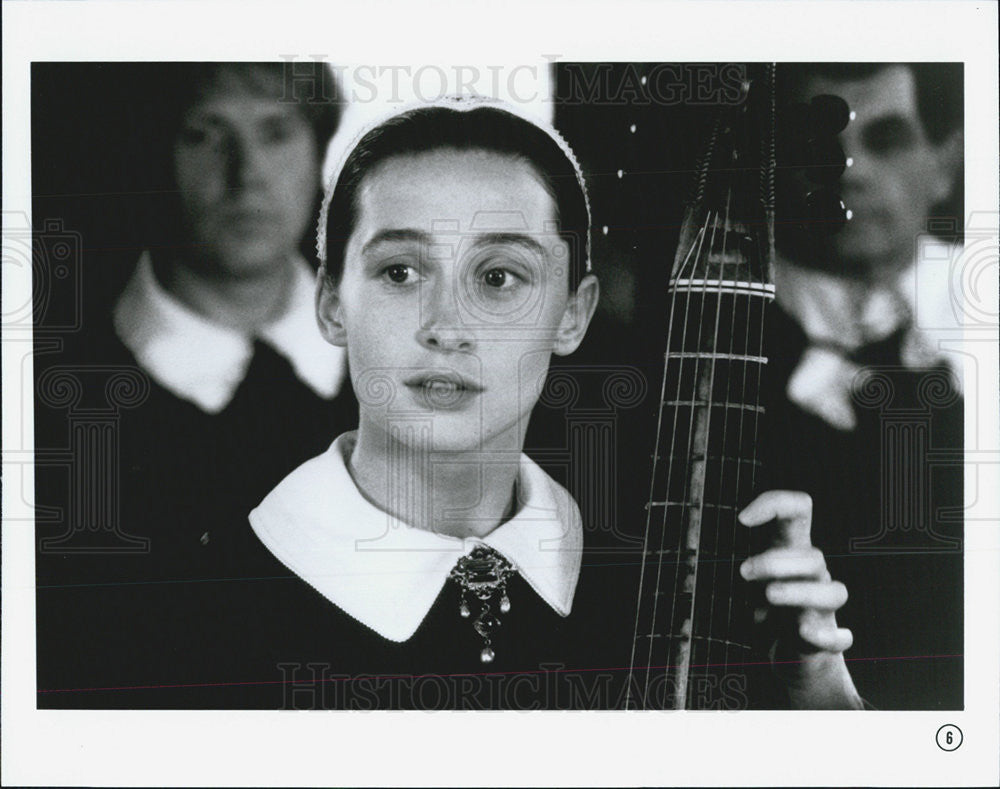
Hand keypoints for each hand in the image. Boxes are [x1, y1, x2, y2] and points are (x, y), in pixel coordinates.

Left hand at [738, 490, 863, 708]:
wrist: (788, 659)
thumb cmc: (766, 612)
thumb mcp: (748, 580)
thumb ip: (737, 559)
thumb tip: (707, 545)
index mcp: (790, 553)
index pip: (798, 511)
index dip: (776, 504)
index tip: (742, 519)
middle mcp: (813, 577)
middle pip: (814, 557)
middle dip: (775, 562)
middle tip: (743, 572)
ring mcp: (822, 611)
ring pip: (835, 593)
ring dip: (800, 592)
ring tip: (768, 595)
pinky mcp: (825, 642)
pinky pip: (839, 639)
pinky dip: (826, 636)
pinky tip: (804, 632)